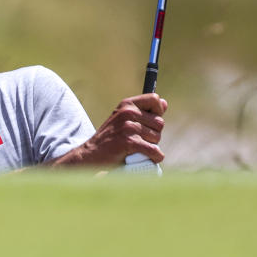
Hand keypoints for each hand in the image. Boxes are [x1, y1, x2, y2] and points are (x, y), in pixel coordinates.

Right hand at [52, 93, 167, 167]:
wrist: (92, 153)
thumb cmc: (111, 137)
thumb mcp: (124, 118)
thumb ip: (144, 111)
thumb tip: (164, 103)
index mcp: (127, 105)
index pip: (155, 99)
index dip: (158, 111)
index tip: (150, 121)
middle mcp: (128, 113)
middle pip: (160, 123)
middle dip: (154, 134)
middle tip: (139, 139)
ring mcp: (128, 127)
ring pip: (157, 138)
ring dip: (152, 146)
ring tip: (137, 147)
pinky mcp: (130, 142)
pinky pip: (155, 151)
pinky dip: (155, 157)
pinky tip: (147, 158)